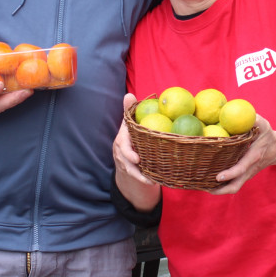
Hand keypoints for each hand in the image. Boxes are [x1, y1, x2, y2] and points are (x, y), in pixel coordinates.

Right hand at [113, 94, 161, 210]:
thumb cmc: (132, 135)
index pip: (122, 144)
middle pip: (124, 160)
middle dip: (132, 166)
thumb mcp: (131, 123)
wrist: (128, 155)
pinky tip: (154, 182)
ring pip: (130, 170)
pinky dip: (144, 180)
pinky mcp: (130, 172)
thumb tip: (128, 94)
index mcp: (122, 139)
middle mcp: (120, 151)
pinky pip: (136, 177)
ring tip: (153, 180)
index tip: (137, 158)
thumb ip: (129, 110)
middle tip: (142, 167)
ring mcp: (124, 162)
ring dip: (141, 176)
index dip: (128, 152)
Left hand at [211, 115, 275, 194]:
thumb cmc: (268, 135)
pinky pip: (234, 184)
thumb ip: (252, 119)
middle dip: (220, 189)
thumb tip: (238, 111)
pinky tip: (209, 181)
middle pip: (235, 185)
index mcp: (253, 157)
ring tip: (204, 187)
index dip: (230, 174)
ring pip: (234, 187)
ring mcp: (247, 174)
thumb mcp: (263, 125)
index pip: (241, 168)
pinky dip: (222, 186)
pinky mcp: (245, 175)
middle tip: (204, 186)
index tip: (218, 177)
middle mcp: (250, 169)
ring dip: (219, 190)